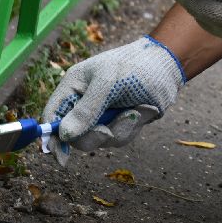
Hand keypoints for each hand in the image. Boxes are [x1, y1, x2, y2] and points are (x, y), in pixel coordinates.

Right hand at [43, 37, 184, 162]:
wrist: (168, 65)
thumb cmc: (135, 65)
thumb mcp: (108, 83)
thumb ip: (86, 110)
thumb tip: (64, 135)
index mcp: (73, 87)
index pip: (53, 116)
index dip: (52, 138)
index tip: (60, 157)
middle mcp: (84, 103)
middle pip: (75, 136)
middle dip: (94, 135)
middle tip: (108, 130)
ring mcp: (103, 115)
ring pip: (100, 140)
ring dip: (119, 129)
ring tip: (134, 110)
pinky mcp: (121, 122)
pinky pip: (120, 137)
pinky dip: (132, 126)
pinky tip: (143, 109)